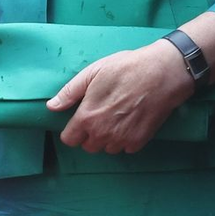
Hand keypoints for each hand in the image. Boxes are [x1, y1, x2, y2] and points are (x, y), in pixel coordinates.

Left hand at [48, 41, 192, 154]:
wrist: (163, 72)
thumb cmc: (127, 68)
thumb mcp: (95, 71)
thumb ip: (70, 91)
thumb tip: (52, 106)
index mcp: (87, 118)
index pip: (69, 139)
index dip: (75, 128)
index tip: (85, 117)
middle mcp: (101, 133)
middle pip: (89, 145)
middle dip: (93, 133)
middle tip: (106, 113)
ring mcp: (121, 139)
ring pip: (107, 148)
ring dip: (110, 137)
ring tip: (121, 115)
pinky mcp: (139, 141)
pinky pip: (126, 148)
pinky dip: (127, 138)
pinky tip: (134, 120)